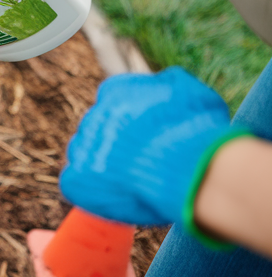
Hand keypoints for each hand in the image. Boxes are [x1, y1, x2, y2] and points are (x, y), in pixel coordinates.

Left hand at [60, 67, 251, 227]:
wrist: (193, 171)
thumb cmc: (200, 134)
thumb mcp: (192, 93)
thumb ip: (170, 84)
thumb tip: (163, 82)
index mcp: (115, 92)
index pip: (114, 103)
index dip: (133, 124)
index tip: (148, 137)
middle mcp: (93, 116)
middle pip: (99, 129)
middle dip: (118, 144)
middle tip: (143, 161)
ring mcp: (83, 147)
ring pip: (85, 154)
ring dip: (104, 165)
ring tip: (135, 179)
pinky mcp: (76, 179)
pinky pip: (76, 183)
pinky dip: (93, 191)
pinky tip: (119, 194)